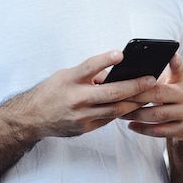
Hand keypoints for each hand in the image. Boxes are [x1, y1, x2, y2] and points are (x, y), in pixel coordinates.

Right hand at [17, 50, 156, 138]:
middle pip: (111, 93)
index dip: (106, 60)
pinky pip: (108, 119)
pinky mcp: (84, 129)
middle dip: (134, 86)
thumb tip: (116, 72)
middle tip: (151, 80)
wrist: (31, 118)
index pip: (89, 67)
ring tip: (149, 94)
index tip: (121, 54)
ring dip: (134, 102)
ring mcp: (81, 116)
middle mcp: (76, 98)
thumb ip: (89, 74)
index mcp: (69, 79)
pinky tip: (133, 106)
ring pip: (115, 110)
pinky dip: (121, 112)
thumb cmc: (52, 91)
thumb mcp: (66, 76)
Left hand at [120, 54, 182, 139]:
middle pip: (159, 95)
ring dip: (137, 115)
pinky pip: (161, 131)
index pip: (178, 70)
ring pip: (158, 115)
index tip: (171, 55)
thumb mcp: (173, 81)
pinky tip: (131, 126)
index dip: (175, 63)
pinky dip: (143, 129)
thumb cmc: (173, 95)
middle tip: (119, 96)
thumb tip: (146, 58)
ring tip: (121, 113)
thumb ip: (164, 69)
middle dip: (137, 96)